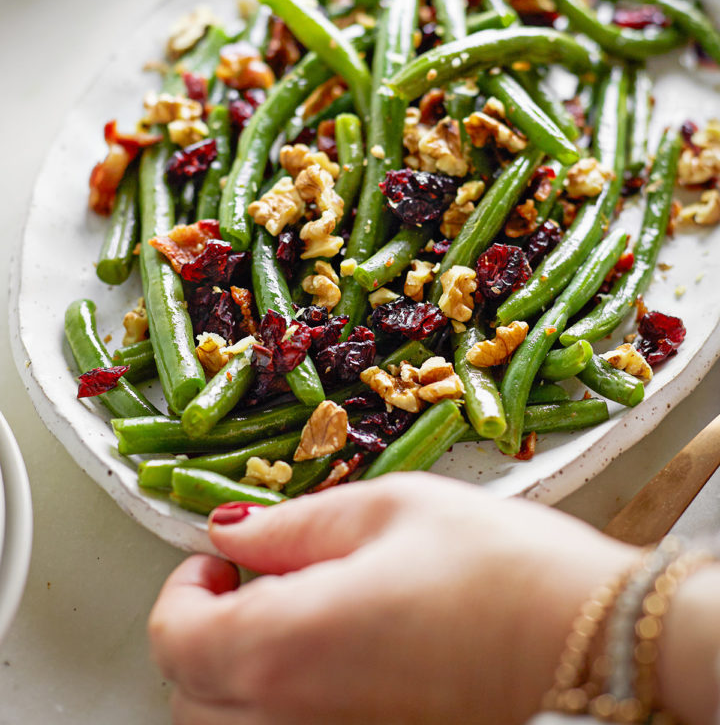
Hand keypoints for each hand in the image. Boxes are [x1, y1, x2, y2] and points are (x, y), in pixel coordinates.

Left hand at [148, 474, 633, 724]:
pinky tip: (329, 661)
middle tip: (247, 583)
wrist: (591, 639)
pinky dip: (279, 706)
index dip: (183, 588)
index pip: (176, 638)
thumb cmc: (501, 567)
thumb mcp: (391, 509)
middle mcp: (296, 718)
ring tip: (289, 620)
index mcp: (291, 642)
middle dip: (202, 632)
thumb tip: (232, 533)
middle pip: (191, 696)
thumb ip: (294, 525)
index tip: (219, 558)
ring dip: (234, 676)